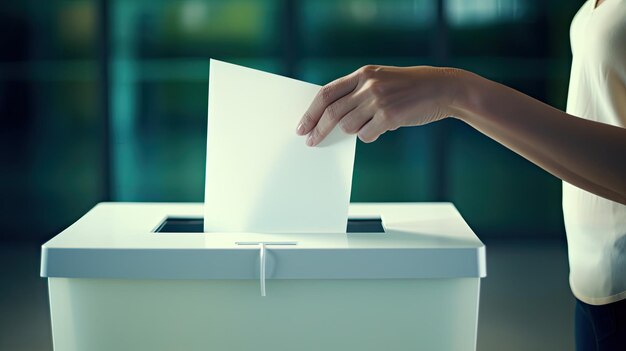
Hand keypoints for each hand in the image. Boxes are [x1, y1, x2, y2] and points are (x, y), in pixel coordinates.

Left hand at [296, 65, 462, 145]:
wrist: (442, 88)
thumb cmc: (409, 88)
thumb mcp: (381, 80)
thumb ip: (359, 93)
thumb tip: (334, 118)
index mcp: (363, 74)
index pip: (326, 93)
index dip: (311, 111)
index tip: (302, 126)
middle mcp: (368, 85)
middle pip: (331, 112)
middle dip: (318, 129)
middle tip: (311, 142)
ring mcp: (378, 100)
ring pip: (348, 126)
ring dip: (354, 131)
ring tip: (370, 124)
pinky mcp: (389, 116)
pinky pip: (366, 135)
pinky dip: (370, 136)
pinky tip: (383, 127)